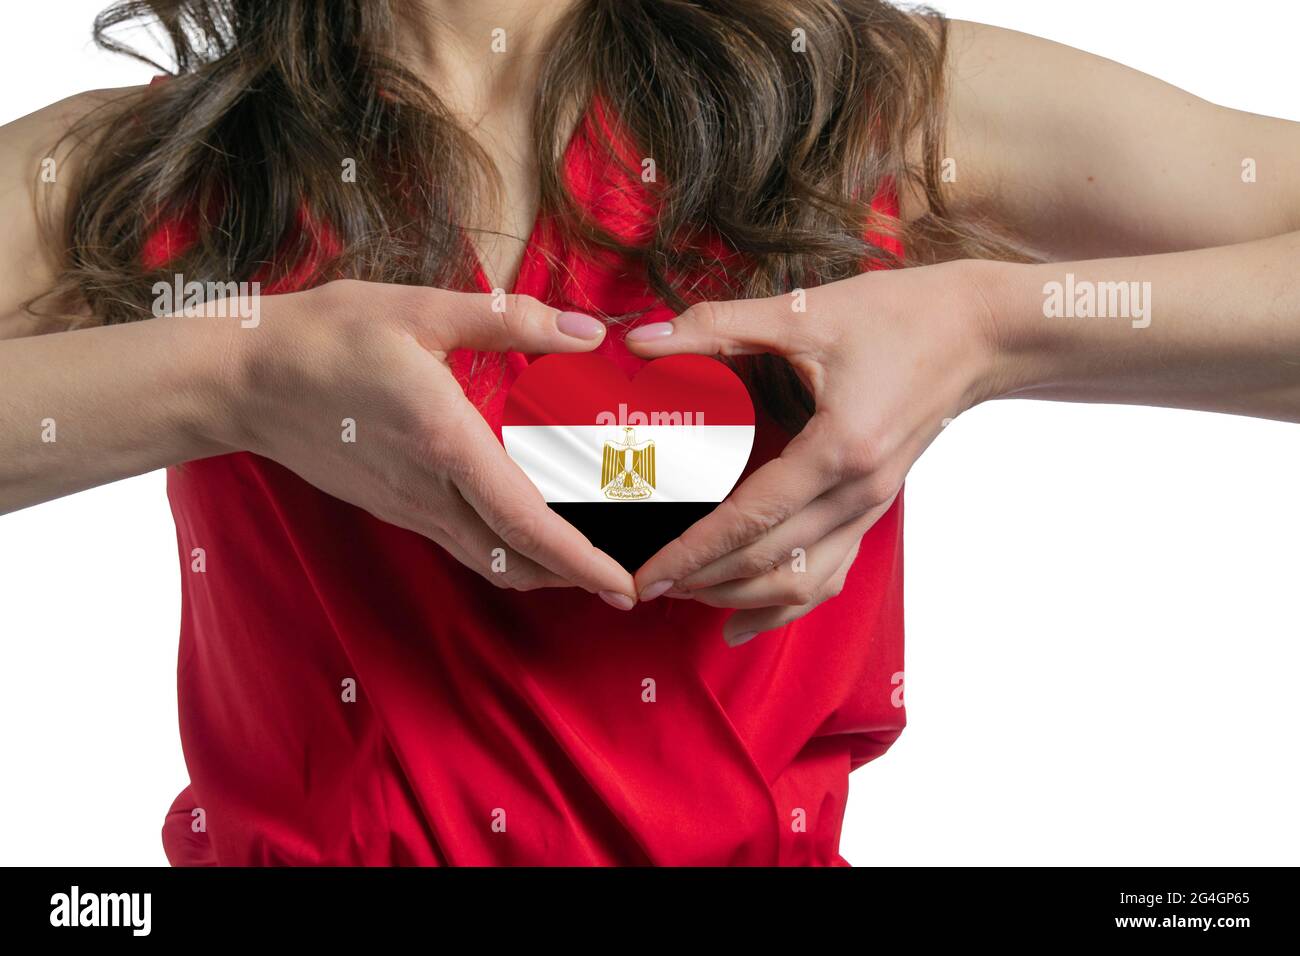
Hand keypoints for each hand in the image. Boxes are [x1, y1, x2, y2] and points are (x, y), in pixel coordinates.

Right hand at [219, 279, 636, 606]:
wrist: (241, 379)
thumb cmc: (326, 336)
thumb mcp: (419, 310)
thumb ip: (509, 320)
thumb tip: (586, 332)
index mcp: (445, 443)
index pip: (525, 522)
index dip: (581, 560)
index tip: (624, 585)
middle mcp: (429, 491)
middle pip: (515, 560)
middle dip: (576, 578)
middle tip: (628, 577)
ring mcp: (407, 507)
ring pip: (488, 561)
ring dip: (543, 570)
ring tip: (591, 560)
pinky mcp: (394, 507)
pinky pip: (463, 544)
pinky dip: (508, 551)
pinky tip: (529, 529)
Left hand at [625, 260, 1006, 641]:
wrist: (981, 332)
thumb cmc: (899, 316)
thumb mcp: (804, 313)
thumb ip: (718, 326)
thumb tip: (643, 338)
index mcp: (840, 449)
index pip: (751, 519)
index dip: (694, 551)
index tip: (649, 575)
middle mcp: (860, 493)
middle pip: (771, 561)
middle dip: (704, 580)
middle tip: (647, 586)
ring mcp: (873, 507)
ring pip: (802, 581)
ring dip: (741, 596)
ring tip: (688, 594)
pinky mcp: (875, 508)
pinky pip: (829, 573)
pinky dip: (785, 603)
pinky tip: (743, 621)